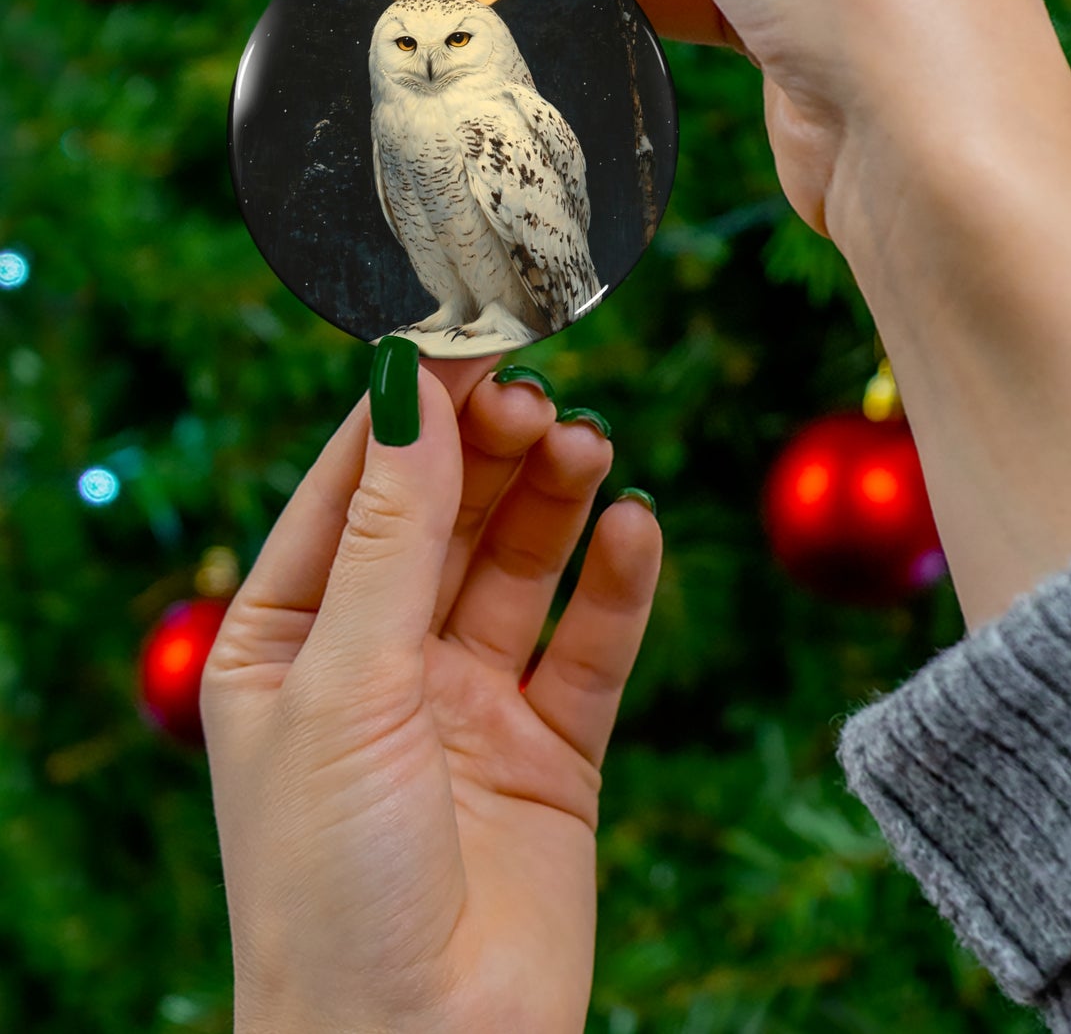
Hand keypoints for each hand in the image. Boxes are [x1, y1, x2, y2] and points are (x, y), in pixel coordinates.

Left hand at [202, 356, 660, 1033]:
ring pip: (521, 566)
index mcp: (289, 641)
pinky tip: (635, 529)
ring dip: (555, 500)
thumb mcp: (346, 684)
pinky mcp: (552, 749)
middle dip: (490, 450)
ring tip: (588, 447)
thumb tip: (409, 383)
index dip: (411, 409)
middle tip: (538, 397)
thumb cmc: (332, 884)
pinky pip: (591, 644)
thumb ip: (391, 533)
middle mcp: (380, 661)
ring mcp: (468, 702)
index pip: (354, 488)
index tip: (469, 332)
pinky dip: (617, 583)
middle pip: (446, 515)